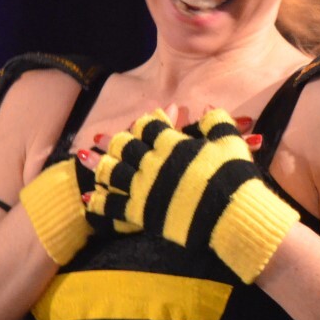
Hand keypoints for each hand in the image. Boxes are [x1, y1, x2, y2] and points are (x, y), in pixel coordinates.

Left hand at [84, 107, 296, 282]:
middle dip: (114, 141)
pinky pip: (113, 205)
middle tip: (100, 138)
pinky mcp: (142, 212)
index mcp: (172, 144)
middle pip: (126, 147)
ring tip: (84, 160)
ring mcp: (145, 187)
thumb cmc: (235, 177)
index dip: (141, 124)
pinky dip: (98, 201)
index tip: (134, 123)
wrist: (233, 214)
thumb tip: (209, 106)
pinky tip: (86, 198)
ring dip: (98, 165)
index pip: (150, 127)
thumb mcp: (230, 142)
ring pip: (113, 172)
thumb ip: (216, 121)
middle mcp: (153, 162)